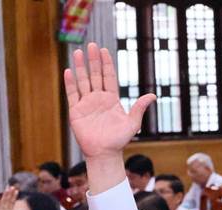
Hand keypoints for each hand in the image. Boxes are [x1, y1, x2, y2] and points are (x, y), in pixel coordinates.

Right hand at [64, 43, 154, 159]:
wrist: (104, 153)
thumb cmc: (119, 140)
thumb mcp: (132, 123)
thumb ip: (139, 108)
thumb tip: (153, 96)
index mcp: (112, 100)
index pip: (108, 77)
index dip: (106, 64)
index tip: (103, 50)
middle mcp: (98, 99)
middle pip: (95, 75)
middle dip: (93, 60)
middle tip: (91, 45)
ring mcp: (86, 104)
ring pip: (82, 81)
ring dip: (80, 67)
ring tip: (77, 52)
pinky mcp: (76, 111)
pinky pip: (72, 94)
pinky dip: (70, 82)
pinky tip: (68, 70)